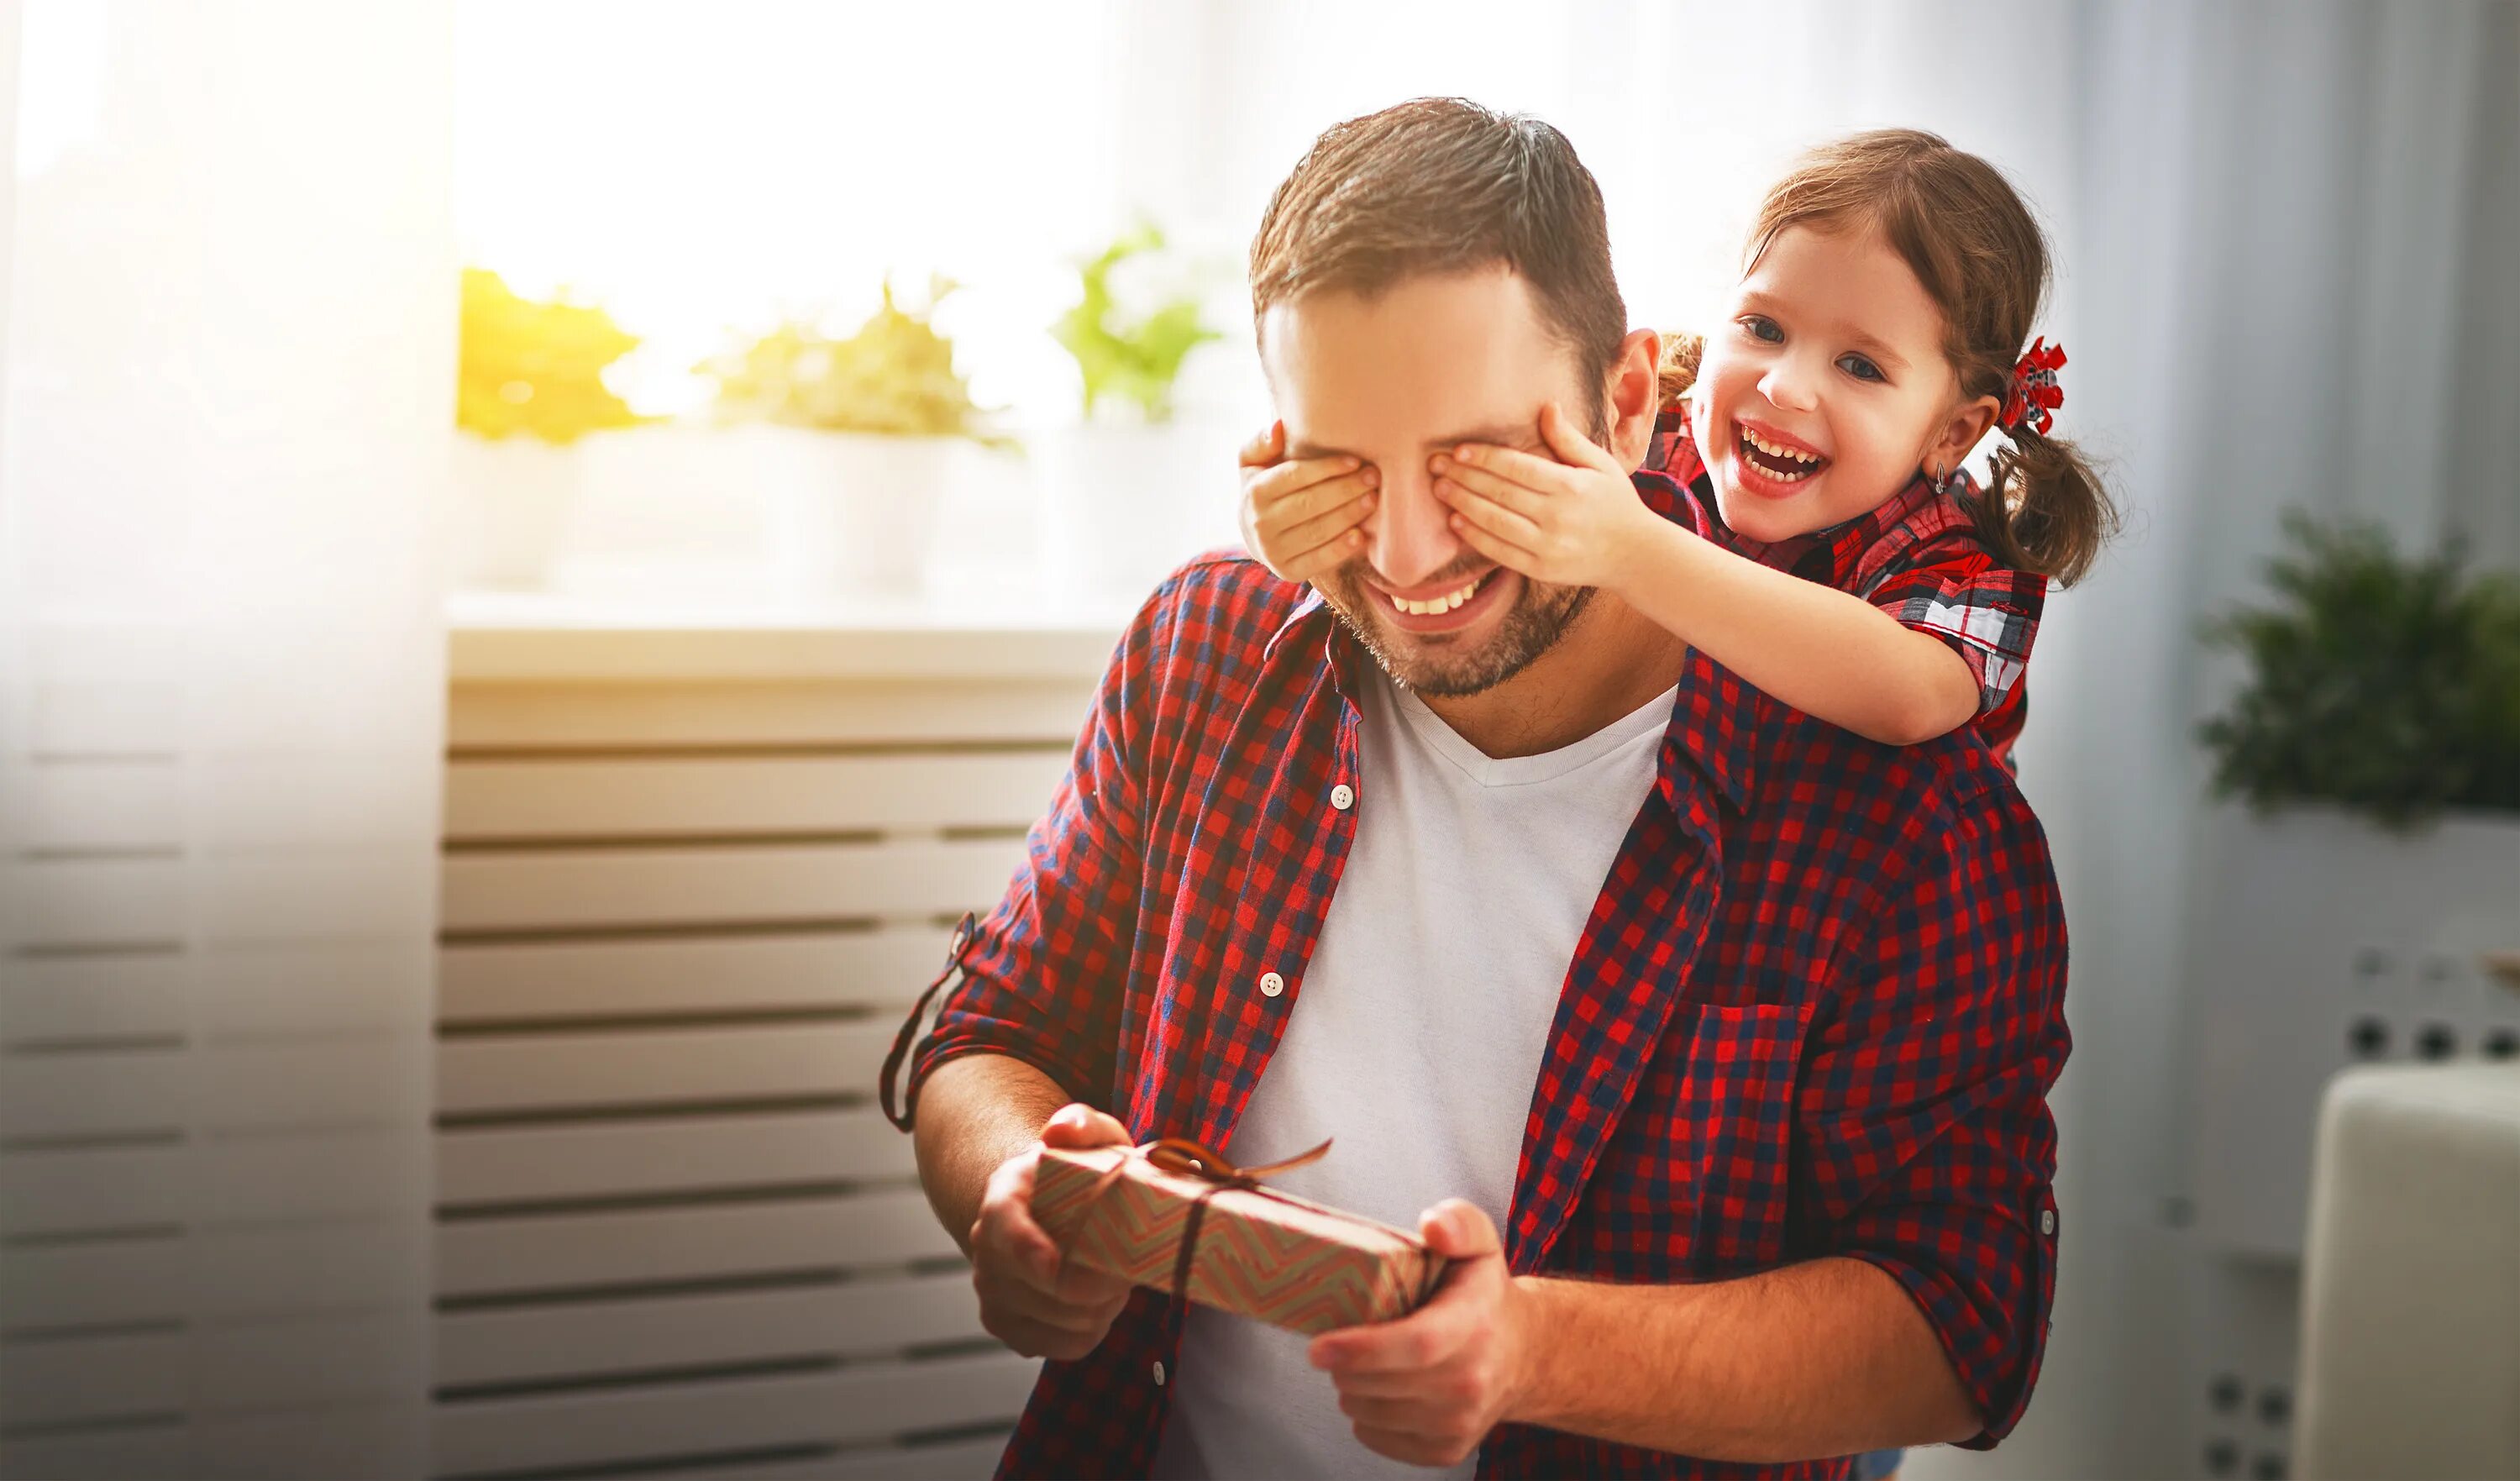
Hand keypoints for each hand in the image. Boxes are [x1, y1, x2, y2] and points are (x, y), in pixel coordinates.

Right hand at [968, 1103, 1138, 1360]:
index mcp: (1003, 1198)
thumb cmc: (1077, 1172)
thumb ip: (1080, 1124)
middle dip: (1100, 1283)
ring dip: (1104, 1308)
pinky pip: (1065, 1347)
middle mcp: (986, 1248)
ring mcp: (993, 1293)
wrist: (1050, 1209)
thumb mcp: (1090, 1137)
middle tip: (1127, 1265)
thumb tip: (1061, 1132)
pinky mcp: (1009, 1327)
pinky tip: (1100, 1304)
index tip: (1059, 1265)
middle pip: (1045, 1289)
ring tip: (1116, 1279)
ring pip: (1064, 1322)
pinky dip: (1093, 1331)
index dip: (1030, 1252)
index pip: (1006, 1231)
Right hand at [1238, 420, 1378, 583]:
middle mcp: (1259, 524)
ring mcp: (1273, 552)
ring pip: (1318, 531)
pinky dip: (1341, 548)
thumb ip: (1262, 442)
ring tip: (1372, 500)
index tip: (1355, 461)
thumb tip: (1279, 427)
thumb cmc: (1264, 487)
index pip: (1294, 477)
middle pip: (1309, 504)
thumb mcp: (1254, 462)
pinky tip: (1361, 535)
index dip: (1327, 468)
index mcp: (1253, 493)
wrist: (1255, 533)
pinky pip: (1319, 560)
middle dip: (1345, 490)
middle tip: (1373, 479)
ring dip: (1349, 515)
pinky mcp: (1288, 572)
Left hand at [1308, 1199, 1535, 1467]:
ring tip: (1360, 1365)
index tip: (1318, 1347)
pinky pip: (1380, 1439)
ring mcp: (1460, 1422)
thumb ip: (1458, 1222)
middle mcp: (1471, 1381)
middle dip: (1344, 1368)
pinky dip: (1366, 1417)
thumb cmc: (1484, 1294)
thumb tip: (1433, 1226)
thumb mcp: (1479, 1241)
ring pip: (1373, 1414)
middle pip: (1383, 1385)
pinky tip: (1378, 1390)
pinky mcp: (1447, 1450)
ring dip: (1351, 1390)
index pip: (1416, 1345)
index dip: (1362, 1349)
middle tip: (1334, 1345)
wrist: (1521, 1354)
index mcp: (1474, 1325)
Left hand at [1431, 401, 1663, 591]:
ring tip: (1440, 489)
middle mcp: (1557, 517)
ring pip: (1494, 522)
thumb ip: (1569, 439)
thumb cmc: (1615, 503)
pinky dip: (1475, 536)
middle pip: (1500, 493)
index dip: (1485, 458)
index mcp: (1571, 486)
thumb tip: (1547, 406)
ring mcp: (1547, 546)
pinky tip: (1456, 521)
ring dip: (1463, 504)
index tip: (1459, 450)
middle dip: (1464, 477)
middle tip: (1435, 465)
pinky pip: (1499, 552)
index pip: (1517, 468)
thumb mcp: (1600, 464)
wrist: (1633, 555)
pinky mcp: (1540, 569)